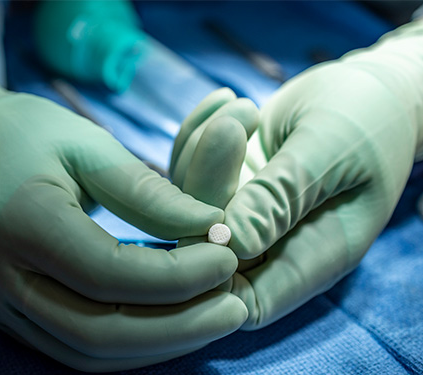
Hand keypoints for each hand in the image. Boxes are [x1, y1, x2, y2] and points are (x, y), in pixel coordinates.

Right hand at [0, 9, 246, 371]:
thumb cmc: (24, 133)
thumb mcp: (88, 144)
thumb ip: (147, 192)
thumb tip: (213, 229)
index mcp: (19, 222)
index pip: (108, 275)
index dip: (178, 276)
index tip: (227, 256)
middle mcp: (0, 278)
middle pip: (99, 333)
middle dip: (178, 329)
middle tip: (235, 305)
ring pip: (88, 355)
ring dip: (159, 345)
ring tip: (212, 316)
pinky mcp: (8, 313)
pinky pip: (75, 350)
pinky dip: (129, 346)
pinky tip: (169, 323)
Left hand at [172, 20, 422, 328]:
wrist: (363, 87)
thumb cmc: (365, 117)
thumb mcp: (332, 151)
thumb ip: (283, 195)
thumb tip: (231, 243)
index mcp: (312, 256)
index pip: (247, 303)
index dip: (215, 276)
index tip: (216, 212)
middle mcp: (271, 242)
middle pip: (205, 250)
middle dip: (204, 186)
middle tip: (231, 128)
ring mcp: (242, 211)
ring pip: (184, 207)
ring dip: (199, 150)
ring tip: (246, 108)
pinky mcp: (223, 179)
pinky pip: (183, 169)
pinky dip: (193, 133)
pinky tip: (226, 100)